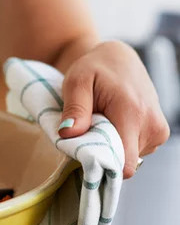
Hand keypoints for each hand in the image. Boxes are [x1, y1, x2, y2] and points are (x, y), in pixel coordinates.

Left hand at [59, 40, 169, 177]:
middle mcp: (152, 125)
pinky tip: (111, 125)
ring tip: (100, 123)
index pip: (124, 162)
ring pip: (127, 158)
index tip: (83, 159)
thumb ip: (75, 109)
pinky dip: (119, 143)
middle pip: (122, 162)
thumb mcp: (76, 82)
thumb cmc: (93, 68)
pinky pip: (133, 151)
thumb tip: (68, 134)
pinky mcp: (157, 133)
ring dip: (109, 147)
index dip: (101, 166)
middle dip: (101, 153)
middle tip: (87, 132)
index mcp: (133, 113)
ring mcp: (158, 131)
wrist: (118, 58)